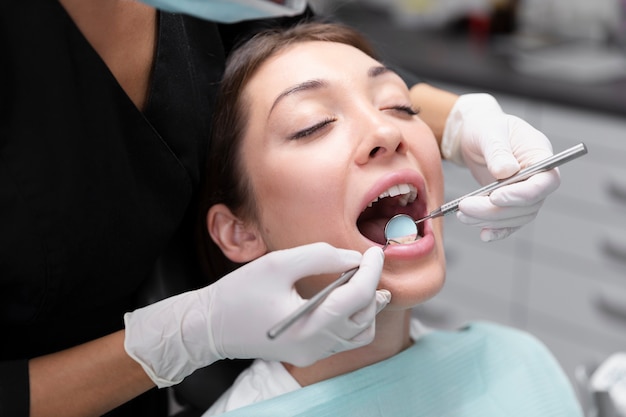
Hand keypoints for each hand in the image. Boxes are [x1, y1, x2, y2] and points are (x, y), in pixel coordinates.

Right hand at [124, 243, 387, 386]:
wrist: (208, 327)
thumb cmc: (238, 293)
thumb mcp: (277, 264)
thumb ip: (320, 257)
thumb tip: (353, 258)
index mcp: (309, 327)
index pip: (357, 297)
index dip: (372, 271)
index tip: (377, 251)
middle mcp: (315, 347)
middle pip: (364, 317)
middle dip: (371, 286)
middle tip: (367, 262)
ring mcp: (312, 354)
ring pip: (359, 333)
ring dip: (366, 306)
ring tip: (362, 280)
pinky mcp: (307, 354)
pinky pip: (344, 340)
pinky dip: (353, 318)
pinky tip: (347, 298)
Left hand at [441, 93, 560, 241]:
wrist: (475, 134)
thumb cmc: (486, 127)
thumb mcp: (489, 132)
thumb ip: (498, 151)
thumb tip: (505, 172)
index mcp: (540, 155)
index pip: (545, 181)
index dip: (523, 194)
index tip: (495, 196)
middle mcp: (537, 177)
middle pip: (528, 204)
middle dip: (495, 210)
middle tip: (465, 207)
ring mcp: (525, 192)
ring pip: (517, 216)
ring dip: (489, 220)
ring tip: (462, 214)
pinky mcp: (510, 203)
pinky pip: (510, 222)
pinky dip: (498, 230)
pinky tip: (484, 234)